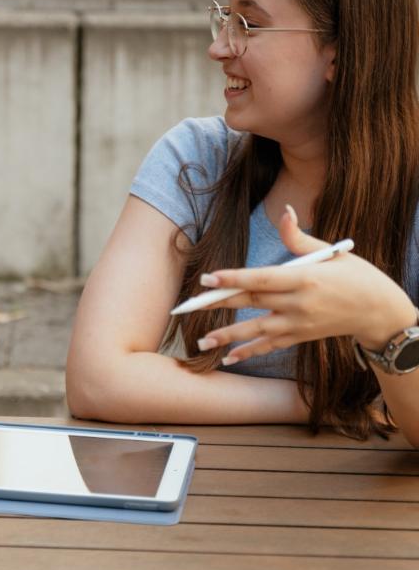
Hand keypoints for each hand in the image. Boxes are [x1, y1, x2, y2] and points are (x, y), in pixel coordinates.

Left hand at [194, 205, 415, 365]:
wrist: (380, 311)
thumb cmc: (356, 276)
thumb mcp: (332, 252)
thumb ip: (299, 238)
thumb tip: (284, 213)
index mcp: (304, 278)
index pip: (261, 277)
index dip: (233, 278)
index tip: (207, 278)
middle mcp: (299, 303)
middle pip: (251, 302)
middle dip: (218, 304)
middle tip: (189, 307)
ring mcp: (298, 323)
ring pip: (256, 329)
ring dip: (228, 336)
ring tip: (202, 342)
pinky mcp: (300, 337)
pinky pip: (270, 345)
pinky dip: (250, 351)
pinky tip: (228, 356)